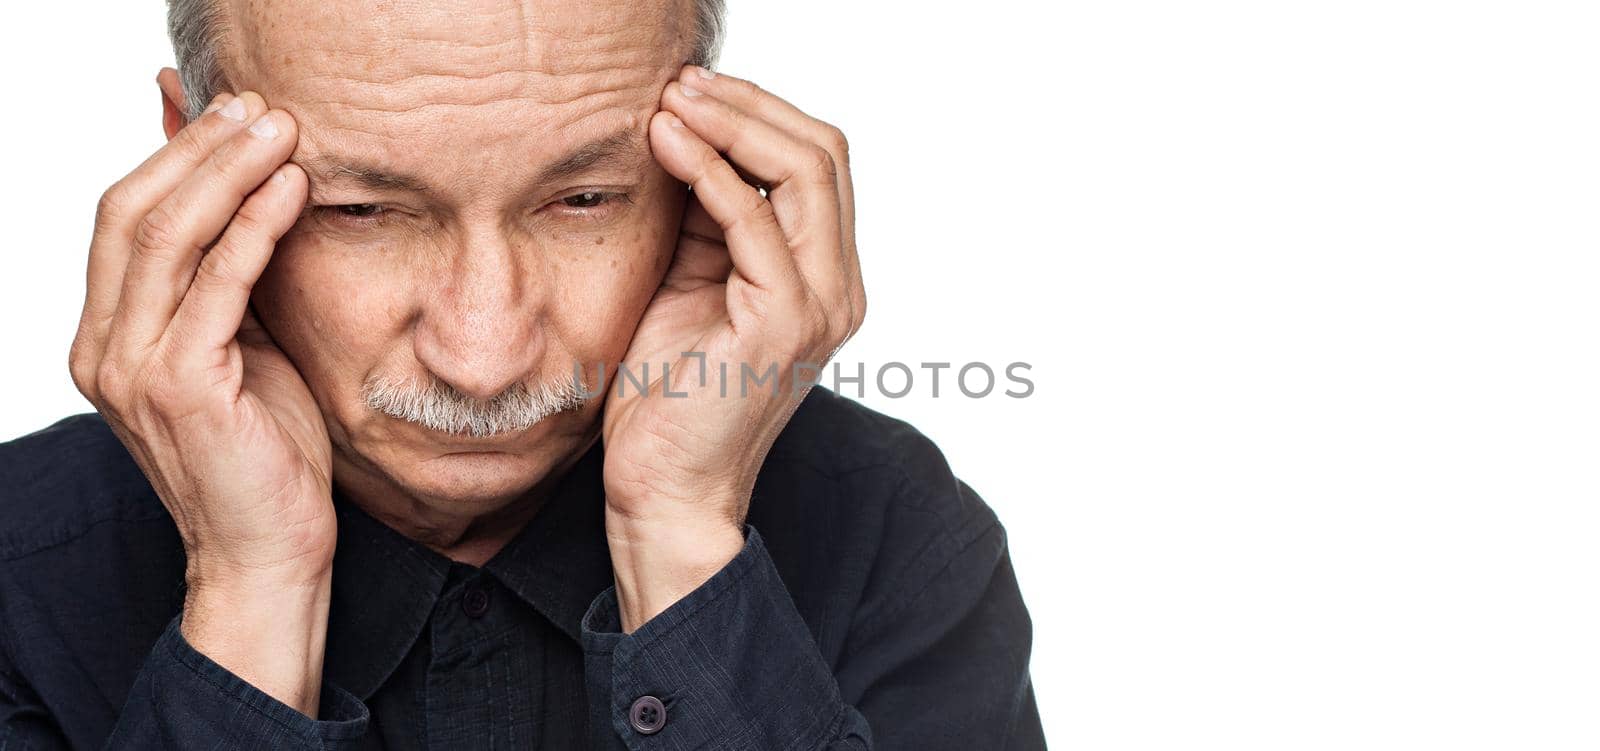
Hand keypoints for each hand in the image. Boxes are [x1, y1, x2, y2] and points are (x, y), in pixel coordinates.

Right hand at [67, 90, 327, 712]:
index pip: (122, 218)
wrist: (270, 551)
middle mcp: (103, 348)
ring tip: (282, 130)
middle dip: (198, 149)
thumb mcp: (242, 345)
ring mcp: (133, 369)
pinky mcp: (181, 387)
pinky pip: (216, 285)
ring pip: (166, 237)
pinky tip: (291, 190)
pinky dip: (253, 228)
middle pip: (131, 213)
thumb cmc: (267, 452)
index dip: (174, 156)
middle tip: (260, 107)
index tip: (235, 114)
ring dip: (227, 172)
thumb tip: (241, 190)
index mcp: (107, 336)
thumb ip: (229, 275)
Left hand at [599, 67, 865, 630]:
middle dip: (749, 104)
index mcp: (823, 277)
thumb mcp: (688, 284)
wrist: (664, 490)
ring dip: (734, 123)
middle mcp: (838, 287)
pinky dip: (713, 171)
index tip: (692, 92)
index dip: (760, 114)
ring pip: (806, 171)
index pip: (817, 164)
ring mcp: (820, 305)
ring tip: (671, 103)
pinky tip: (668, 145)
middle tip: (680, 85)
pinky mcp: (783, 324)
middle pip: (824, 152)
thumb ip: (706, 220)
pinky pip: (757, 221)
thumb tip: (690, 141)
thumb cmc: (668, 398)